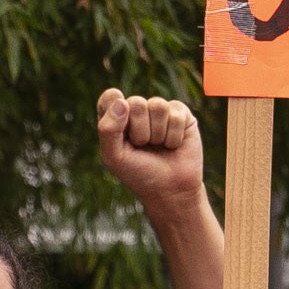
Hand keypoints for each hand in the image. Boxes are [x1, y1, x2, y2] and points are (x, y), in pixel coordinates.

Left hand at [95, 90, 204, 211]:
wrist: (170, 190)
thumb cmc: (139, 174)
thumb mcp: (114, 157)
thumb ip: (108, 129)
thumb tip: (122, 101)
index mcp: (116, 118)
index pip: (110, 98)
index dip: (115, 110)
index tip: (121, 131)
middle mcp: (137, 110)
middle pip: (136, 102)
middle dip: (140, 131)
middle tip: (143, 147)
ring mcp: (160, 111)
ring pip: (158, 106)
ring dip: (157, 134)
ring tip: (158, 146)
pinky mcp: (181, 114)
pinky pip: (176, 115)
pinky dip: (173, 137)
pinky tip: (173, 145)